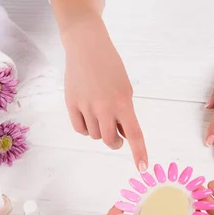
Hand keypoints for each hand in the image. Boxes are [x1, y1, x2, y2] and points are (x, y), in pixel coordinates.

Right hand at [61, 16, 147, 171]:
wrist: (86, 46)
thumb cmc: (110, 67)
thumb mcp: (125, 88)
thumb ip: (124, 112)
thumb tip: (122, 135)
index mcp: (123, 102)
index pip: (134, 134)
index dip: (139, 152)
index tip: (143, 168)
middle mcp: (104, 107)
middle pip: (109, 140)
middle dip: (115, 141)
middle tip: (116, 135)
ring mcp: (86, 106)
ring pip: (94, 135)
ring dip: (99, 131)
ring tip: (100, 115)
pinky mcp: (71, 103)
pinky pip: (79, 129)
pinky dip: (85, 129)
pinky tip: (88, 118)